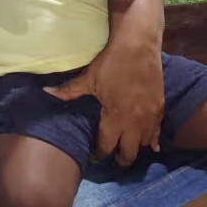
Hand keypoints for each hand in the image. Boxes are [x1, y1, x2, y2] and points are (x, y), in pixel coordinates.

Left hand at [46, 36, 163, 165]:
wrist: (139, 45)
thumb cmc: (112, 62)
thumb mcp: (89, 78)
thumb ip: (69, 90)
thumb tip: (46, 92)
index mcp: (116, 118)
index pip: (106, 146)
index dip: (99, 154)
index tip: (93, 157)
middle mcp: (135, 122)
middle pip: (129, 153)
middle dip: (119, 159)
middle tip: (112, 161)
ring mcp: (150, 116)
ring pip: (145, 144)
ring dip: (136, 148)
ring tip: (128, 149)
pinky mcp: (160, 107)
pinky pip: (158, 131)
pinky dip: (153, 139)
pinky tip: (151, 145)